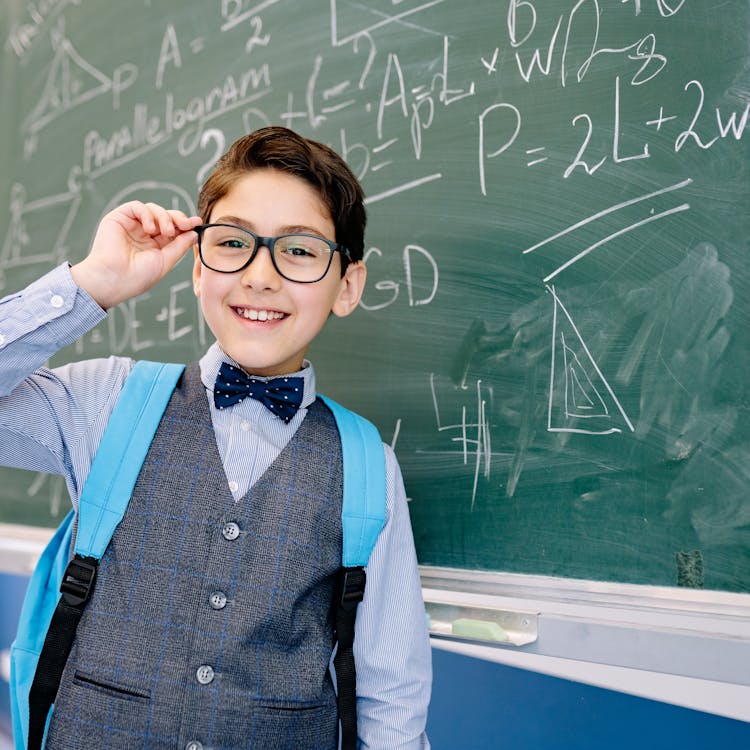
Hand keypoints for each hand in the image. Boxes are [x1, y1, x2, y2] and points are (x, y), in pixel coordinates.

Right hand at [71, 201, 201, 309]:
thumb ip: (180, 246)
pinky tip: (150, 228)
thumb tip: (194, 232)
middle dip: (178, 218)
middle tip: (185, 224)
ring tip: (166, 232)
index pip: (174, 229)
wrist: (113, 280)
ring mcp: (131, 225)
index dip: (185, 224)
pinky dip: (147, 214)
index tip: (197, 223)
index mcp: (155, 245)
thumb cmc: (137, 277)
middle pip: (166, 216)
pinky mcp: (119, 218)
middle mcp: (143, 233)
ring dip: (164, 217)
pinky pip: (137, 206)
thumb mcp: (165, 261)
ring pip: (153, 209)